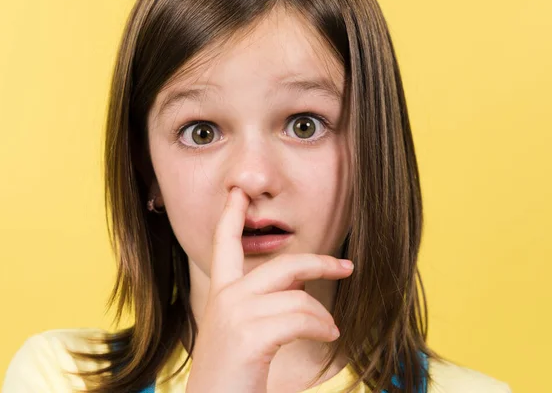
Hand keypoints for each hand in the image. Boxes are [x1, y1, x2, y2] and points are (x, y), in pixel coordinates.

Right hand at [185, 187, 353, 392]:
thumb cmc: (232, 374)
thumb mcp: (242, 331)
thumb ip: (260, 304)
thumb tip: (299, 286)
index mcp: (221, 294)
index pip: (223, 244)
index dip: (230, 215)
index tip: (237, 192)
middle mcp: (225, 298)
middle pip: (282, 265)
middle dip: (319, 262)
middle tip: (346, 265)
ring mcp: (235, 314)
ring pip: (298, 296)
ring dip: (323, 315)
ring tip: (331, 329)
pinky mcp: (249, 335)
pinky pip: (302, 318)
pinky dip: (322, 327)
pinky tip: (328, 335)